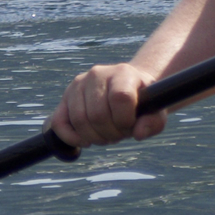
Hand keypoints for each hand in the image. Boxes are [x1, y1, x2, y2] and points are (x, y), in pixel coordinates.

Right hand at [50, 62, 164, 148]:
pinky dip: (70, 137)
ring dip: (94, 137)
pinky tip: (85, 141)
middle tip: (119, 134)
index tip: (131, 126)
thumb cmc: (143, 102)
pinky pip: (58, 122)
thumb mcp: (156, 111)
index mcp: (123, 73)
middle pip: (97, 114)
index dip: (125, 120)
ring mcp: (79, 84)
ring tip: (106, 135)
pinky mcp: (65, 97)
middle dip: (110, 133)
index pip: (120, 98)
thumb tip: (138, 134)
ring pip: (79, 120)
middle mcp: (98, 74)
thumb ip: (153, 123)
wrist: (127, 89)